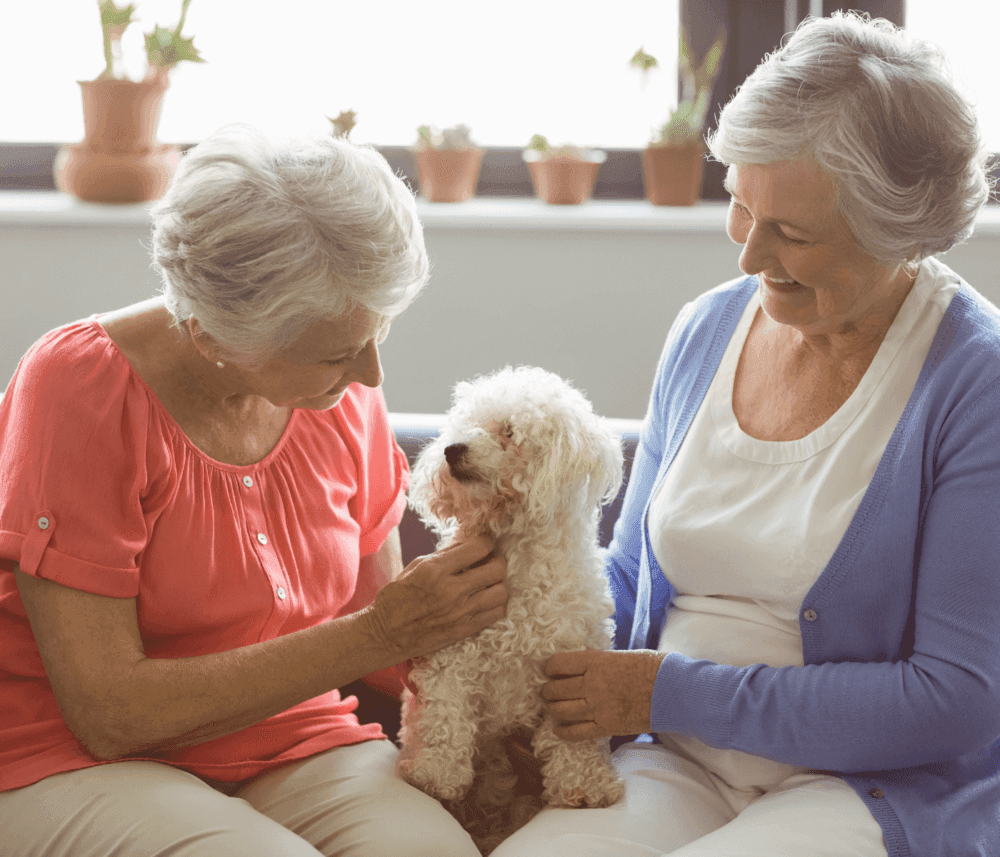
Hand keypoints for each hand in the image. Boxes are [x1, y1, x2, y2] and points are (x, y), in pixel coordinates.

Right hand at [364, 536, 506, 661]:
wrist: (385, 634)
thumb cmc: (396, 597)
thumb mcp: (416, 566)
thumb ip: (445, 555)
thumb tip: (468, 542)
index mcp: (435, 570)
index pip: (478, 547)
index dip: (487, 540)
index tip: (486, 542)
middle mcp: (451, 590)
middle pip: (497, 569)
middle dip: (498, 561)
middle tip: (491, 561)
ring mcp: (460, 612)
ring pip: (501, 592)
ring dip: (499, 584)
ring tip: (490, 582)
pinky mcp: (464, 629)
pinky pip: (496, 613)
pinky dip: (496, 604)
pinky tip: (486, 599)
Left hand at [541, 649, 664, 740]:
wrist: (672, 691)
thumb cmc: (650, 667)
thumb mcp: (618, 655)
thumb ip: (596, 661)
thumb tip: (579, 661)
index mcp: (595, 662)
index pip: (558, 664)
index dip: (549, 667)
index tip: (550, 670)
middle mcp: (592, 684)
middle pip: (556, 689)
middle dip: (548, 690)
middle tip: (549, 690)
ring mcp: (598, 707)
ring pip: (561, 710)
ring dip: (553, 709)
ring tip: (554, 706)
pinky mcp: (606, 727)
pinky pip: (576, 732)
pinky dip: (563, 731)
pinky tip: (559, 728)